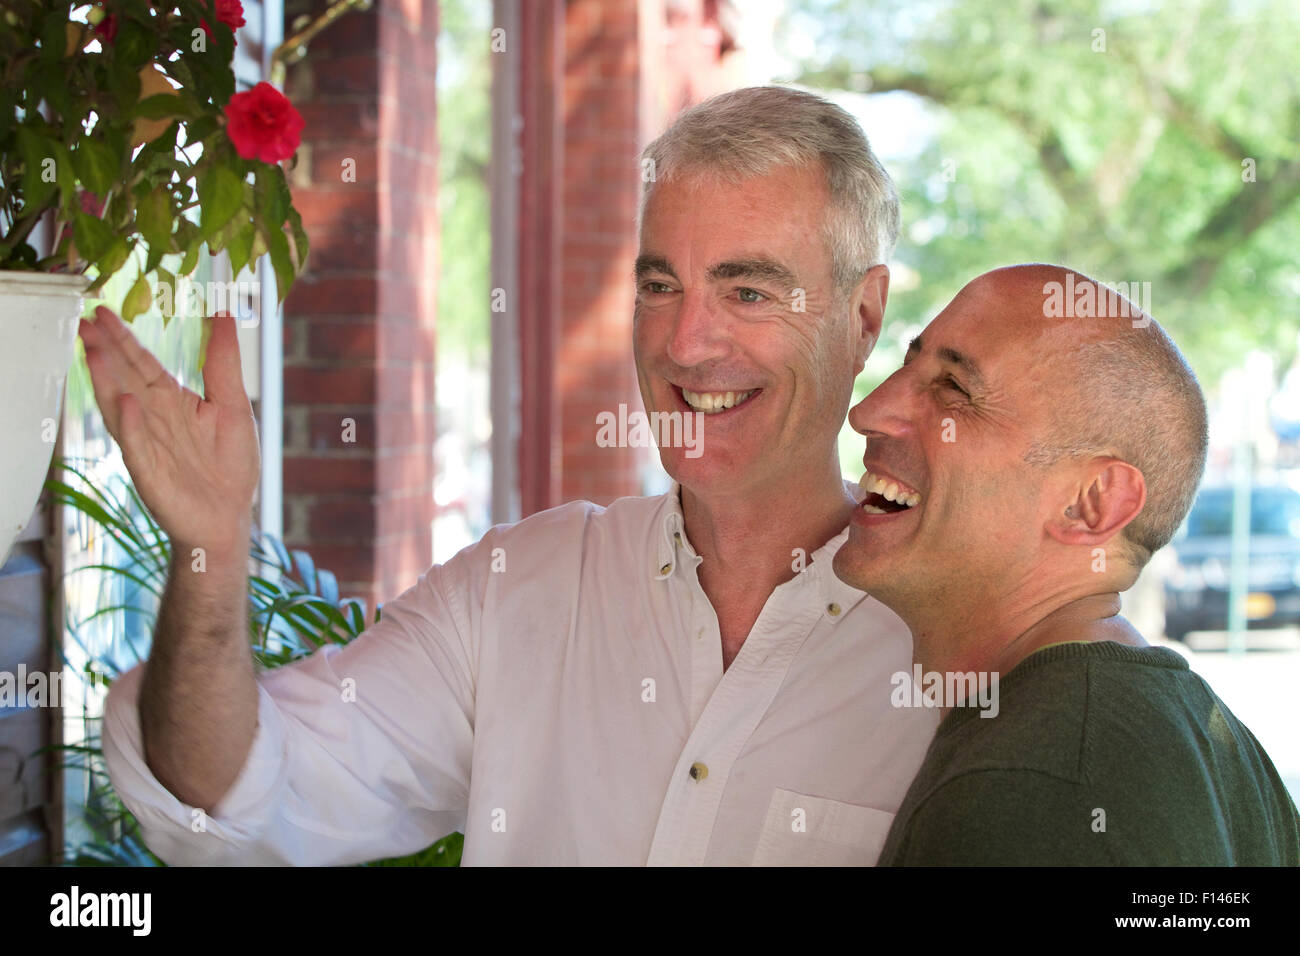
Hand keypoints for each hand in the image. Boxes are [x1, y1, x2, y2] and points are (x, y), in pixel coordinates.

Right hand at [78, 306, 259, 553]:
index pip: (143, 364)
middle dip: (106, 351)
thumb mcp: (234, 405)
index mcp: (173, 401)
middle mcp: (155, 419)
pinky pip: (137, 447)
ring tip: (95, 353)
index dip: (124, 339)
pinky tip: (126, 405)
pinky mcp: (152, 473)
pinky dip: (131, 427)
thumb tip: (225, 314)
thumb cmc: (231, 465)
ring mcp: (149, 445)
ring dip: (108, 381)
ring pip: (123, 408)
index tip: (102, 312)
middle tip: (84, 322)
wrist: (228, 518)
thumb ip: (223, 362)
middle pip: (126, 379)